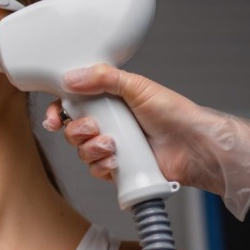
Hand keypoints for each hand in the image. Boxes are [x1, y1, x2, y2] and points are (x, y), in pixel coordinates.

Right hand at [43, 64, 249, 219]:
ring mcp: (112, 147)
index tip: (54, 118)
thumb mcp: (139, 86)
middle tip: (95, 128)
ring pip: (81, 152)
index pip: (72, 104)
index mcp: (110, 101)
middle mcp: (109, 124)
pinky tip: (116, 161)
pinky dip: (102, 166)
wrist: (194, 147)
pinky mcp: (118, 169)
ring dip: (92, 149)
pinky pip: (95, 170)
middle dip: (77, 131)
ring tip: (113, 145)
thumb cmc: (176, 114)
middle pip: (72, 130)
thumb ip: (104, 78)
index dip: (58, 112)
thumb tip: (71, 78)